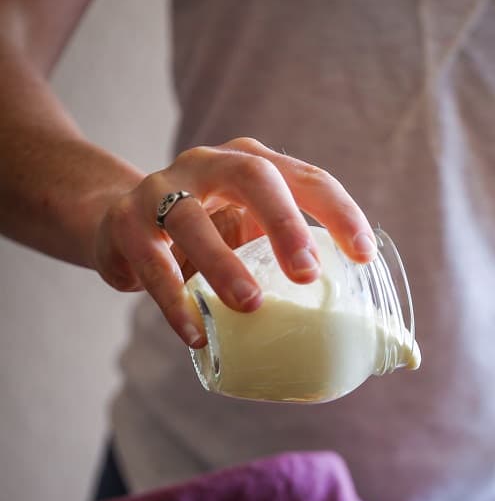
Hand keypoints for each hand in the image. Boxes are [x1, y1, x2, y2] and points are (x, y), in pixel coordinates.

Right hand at [93, 137, 376, 345]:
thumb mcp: (250, 237)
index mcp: (252, 163)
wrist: (120, 225)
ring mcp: (161, 189)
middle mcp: (208, 164)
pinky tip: (196, 335)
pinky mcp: (124, 224)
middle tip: (307, 274)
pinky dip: (173, 300)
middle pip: (252, 177)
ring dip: (223, 263)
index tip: (364, 255)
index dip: (338, 212)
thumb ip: (291, 268)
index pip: (306, 178)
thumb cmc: (209, 236)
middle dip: (284, 223)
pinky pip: (151, 261)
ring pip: (190, 219)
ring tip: (251, 305)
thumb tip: (369, 337)